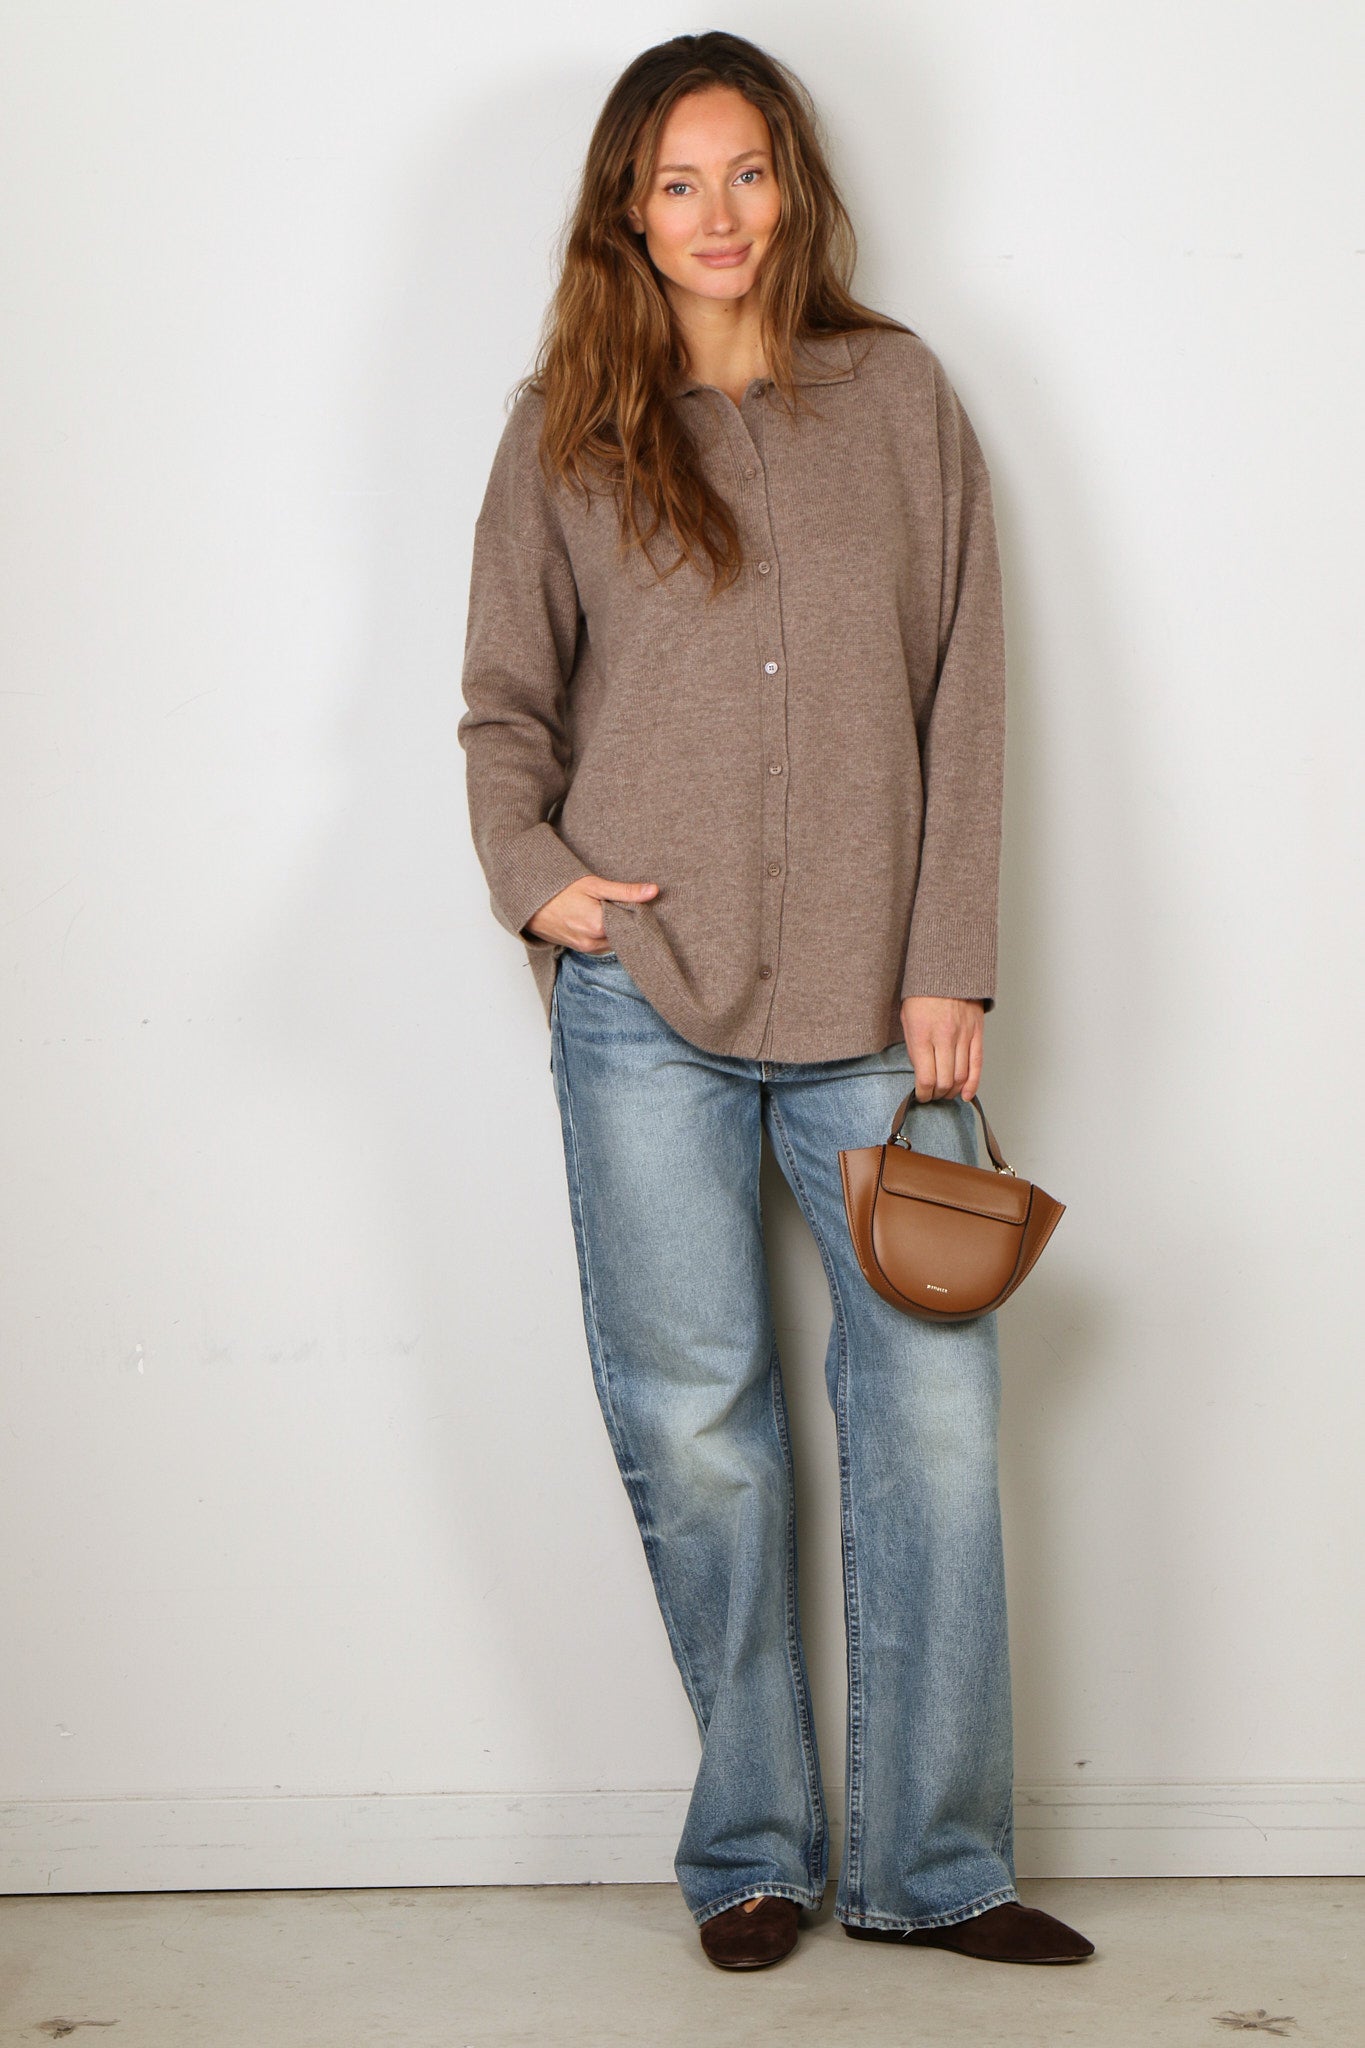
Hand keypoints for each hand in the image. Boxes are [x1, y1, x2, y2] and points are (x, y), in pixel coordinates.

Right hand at [523, 874, 658, 950]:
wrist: (528, 898)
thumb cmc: (558, 888)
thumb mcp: (594, 885)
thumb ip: (625, 891)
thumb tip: (653, 891)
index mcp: (599, 926)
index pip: (632, 927)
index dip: (637, 914)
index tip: (639, 903)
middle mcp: (592, 942)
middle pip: (622, 935)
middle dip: (625, 922)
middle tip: (622, 903)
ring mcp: (583, 948)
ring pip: (611, 941)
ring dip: (613, 928)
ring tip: (605, 909)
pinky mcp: (576, 948)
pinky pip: (598, 944)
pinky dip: (602, 933)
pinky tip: (596, 918)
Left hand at [900, 995, 984, 1101]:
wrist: (946, 971)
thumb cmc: (922, 995)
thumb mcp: (907, 1020)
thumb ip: (914, 1047)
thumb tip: (921, 1072)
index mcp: (922, 1035)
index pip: (925, 1077)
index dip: (923, 1093)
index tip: (921, 1095)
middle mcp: (944, 1038)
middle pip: (945, 1080)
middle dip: (937, 1094)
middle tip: (933, 1096)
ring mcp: (963, 1036)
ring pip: (962, 1076)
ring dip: (953, 1091)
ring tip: (946, 1093)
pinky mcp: (977, 1033)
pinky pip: (977, 1064)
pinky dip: (973, 1084)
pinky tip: (967, 1094)